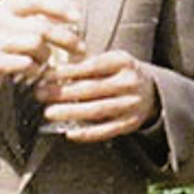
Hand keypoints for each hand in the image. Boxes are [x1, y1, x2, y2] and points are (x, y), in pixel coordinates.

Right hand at [0, 0, 82, 104]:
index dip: (60, 8)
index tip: (78, 18)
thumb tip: (72, 17)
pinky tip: (33, 72)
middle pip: (42, 27)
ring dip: (46, 57)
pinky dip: (35, 70)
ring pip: (36, 46)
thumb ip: (36, 19)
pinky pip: (25, 64)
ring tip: (43, 63)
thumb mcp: (11, 25)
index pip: (37, 0)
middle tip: (80, 49)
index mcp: (6, 7)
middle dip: (66, 39)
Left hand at [34, 49, 159, 142]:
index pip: (91, 66)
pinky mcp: (131, 123)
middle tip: (41, 94)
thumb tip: (53, 72)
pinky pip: (106, 130)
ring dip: (70, 112)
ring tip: (49, 113)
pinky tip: (69, 132)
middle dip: (62, 92)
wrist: (152, 91)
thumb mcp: (111, 60)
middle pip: (91, 89)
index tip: (46, 75)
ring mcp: (131, 104)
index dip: (67, 72)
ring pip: (96, 110)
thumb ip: (87, 64)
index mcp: (123, 62)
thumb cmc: (122, 73)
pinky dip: (87, 133)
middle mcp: (129, 83)